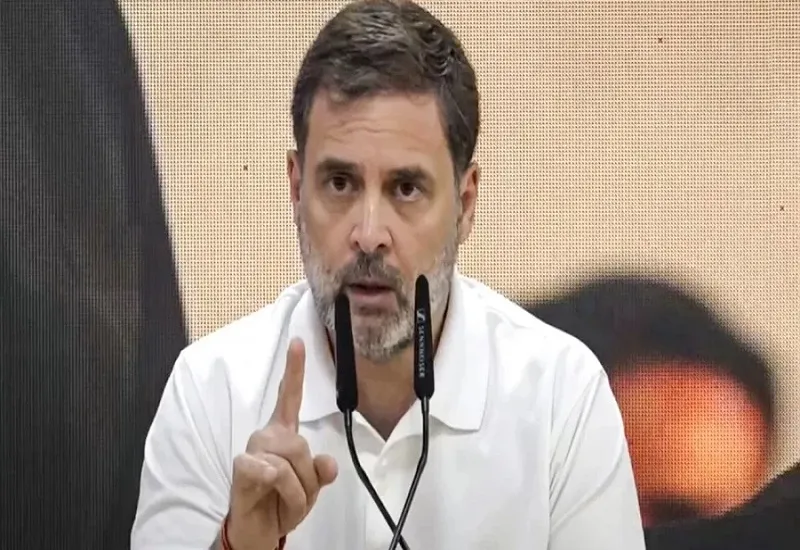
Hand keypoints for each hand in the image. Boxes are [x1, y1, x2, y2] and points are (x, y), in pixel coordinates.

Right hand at [226, 338, 338, 549]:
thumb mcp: (311, 487)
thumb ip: (321, 472)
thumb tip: (328, 464)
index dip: (294, 369)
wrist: (258, 531)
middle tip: (296, 495)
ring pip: (289, 463)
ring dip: (296, 492)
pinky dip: (277, 485)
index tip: (298, 341)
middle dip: (307, 478)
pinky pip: (269, 470)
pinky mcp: (242, 468)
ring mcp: (253, 451)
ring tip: (284, 501)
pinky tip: (266, 489)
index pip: (289, 397)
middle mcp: (267, 436)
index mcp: (284, 434)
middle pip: (301, 445)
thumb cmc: (281, 502)